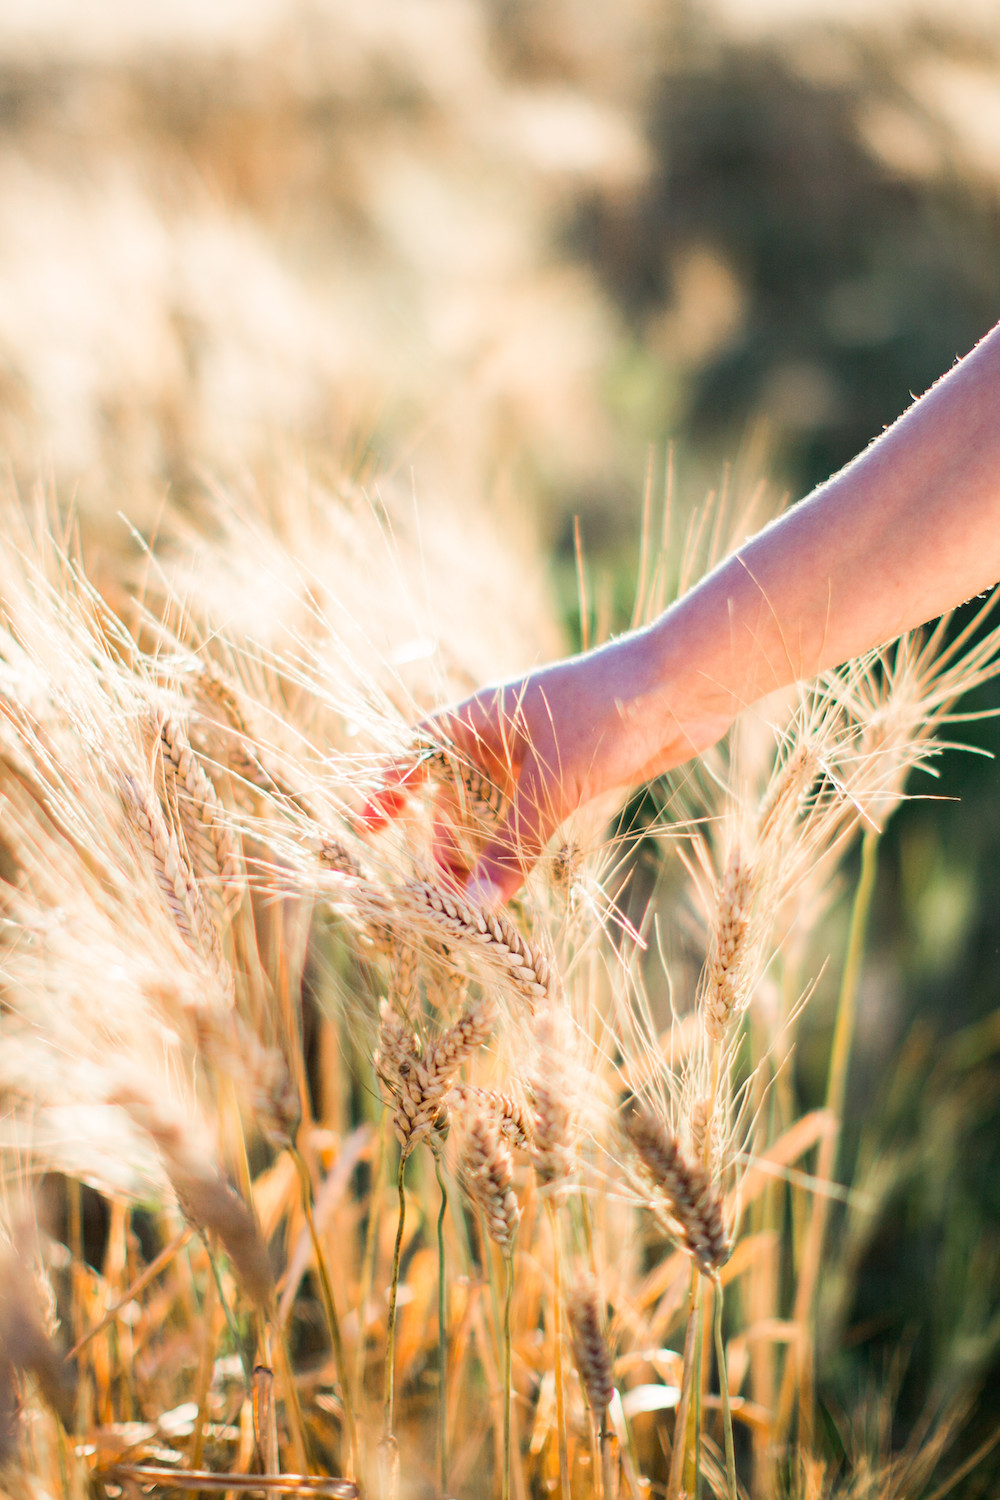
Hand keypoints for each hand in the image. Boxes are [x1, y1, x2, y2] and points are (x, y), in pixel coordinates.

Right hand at [363, 625, 734, 904]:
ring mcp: (538, 756)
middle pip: (454, 792)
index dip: (390, 787)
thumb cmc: (607, 714)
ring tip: (476, 899)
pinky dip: (519, 847)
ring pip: (494, 809)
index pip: (417, 751)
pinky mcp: (572, 776)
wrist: (684, 688)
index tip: (368, 828)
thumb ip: (513, 845)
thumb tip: (476, 905)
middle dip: (442, 839)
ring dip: (482, 850)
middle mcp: (502, 736)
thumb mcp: (552, 785)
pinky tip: (516, 881)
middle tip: (440, 891)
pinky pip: (531, 818)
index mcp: (482, 717)